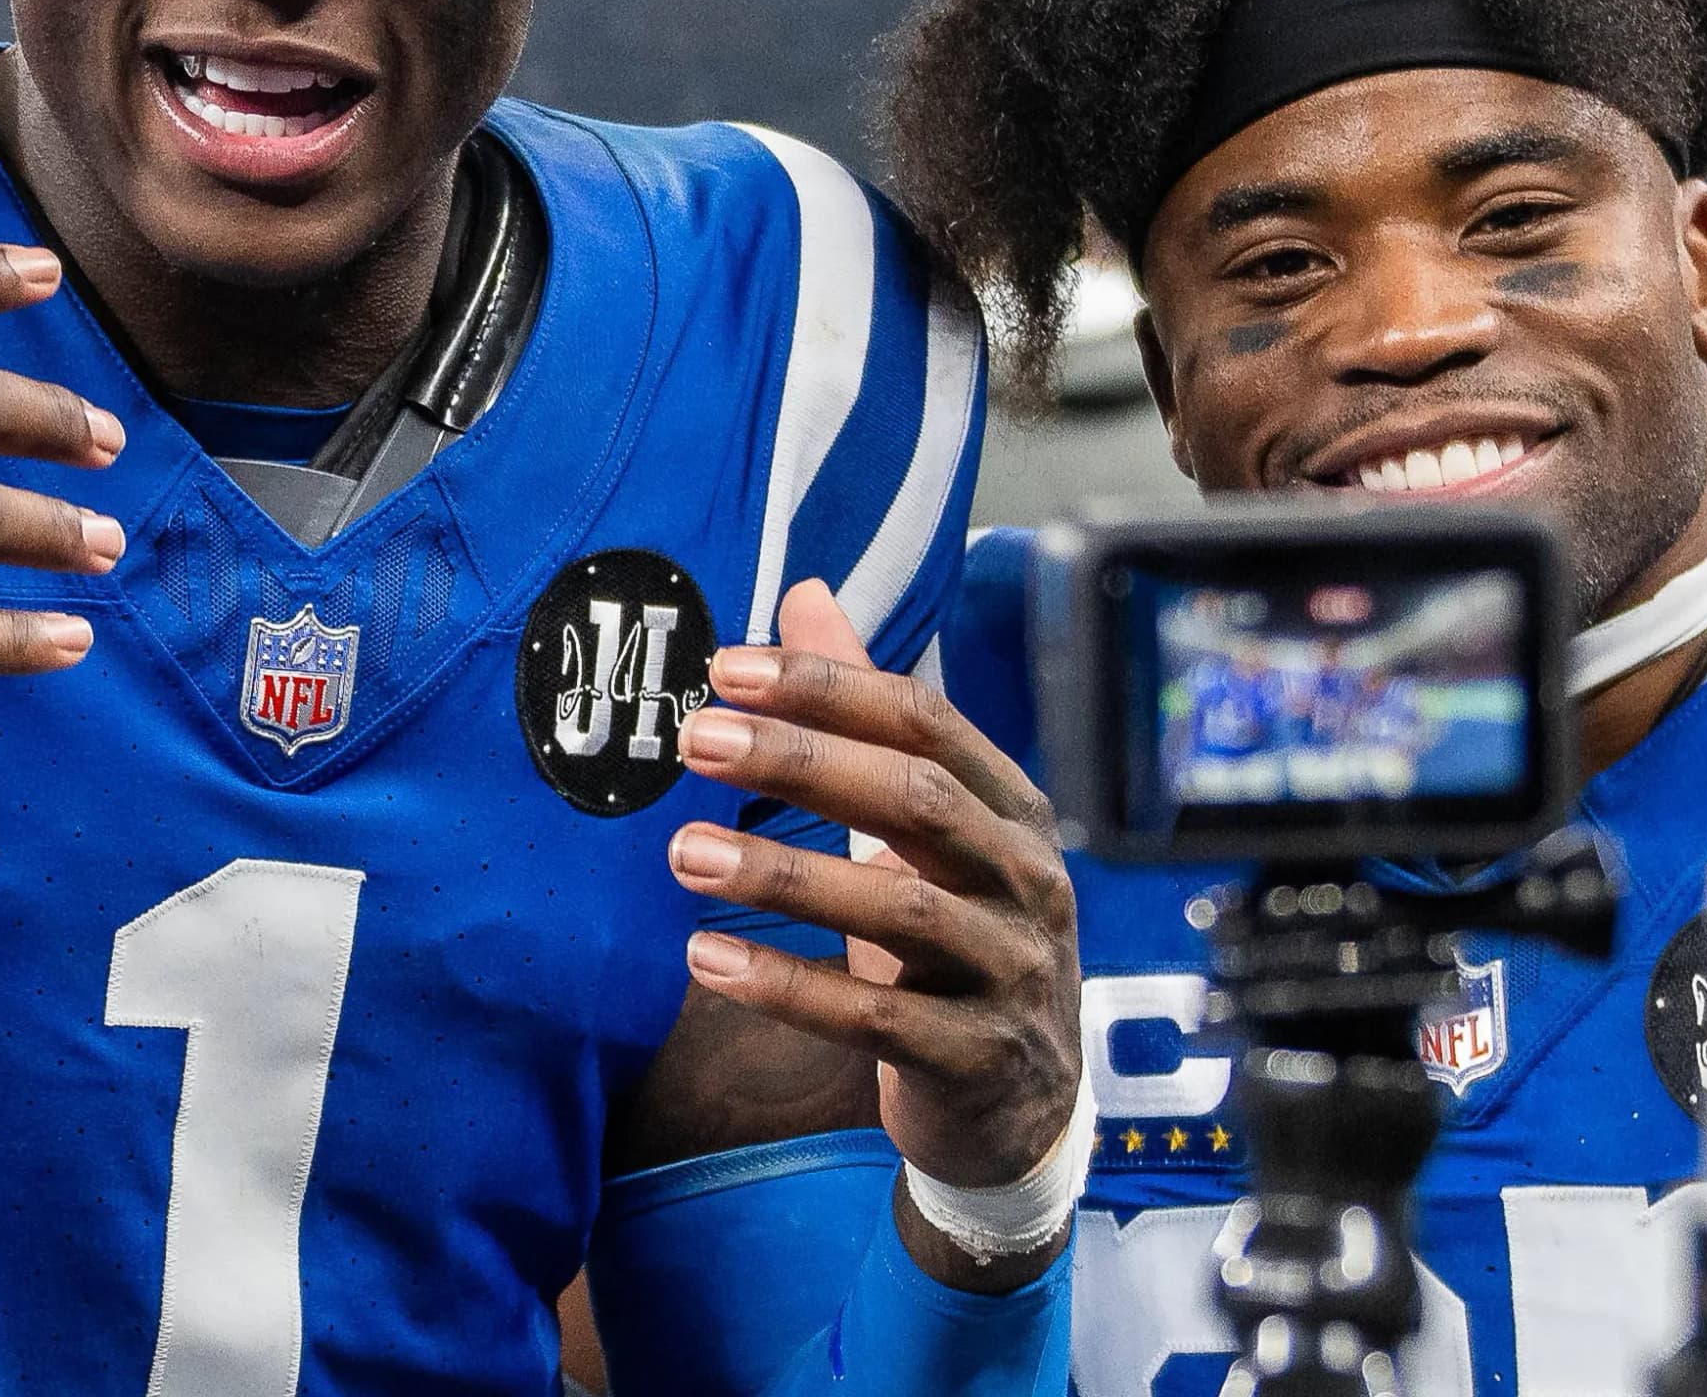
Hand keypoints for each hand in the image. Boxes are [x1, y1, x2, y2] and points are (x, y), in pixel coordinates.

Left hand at [666, 580, 1083, 1203]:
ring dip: (781, 875)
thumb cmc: (958, 945)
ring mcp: (1010, 970)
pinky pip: (876, 1017)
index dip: (826, 689)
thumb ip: (862, 718)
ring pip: (897, 908)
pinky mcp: (976, 1057)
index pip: (923, 721)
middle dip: (800, 763)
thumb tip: (803, 595)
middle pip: (914, 799)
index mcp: (1011, 808)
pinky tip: (705, 960)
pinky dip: (788, 986)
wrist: (1025, 1110)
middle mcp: (1024, 878)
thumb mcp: (923, 831)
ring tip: (682, 853)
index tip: (725, 670)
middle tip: (695, 741)